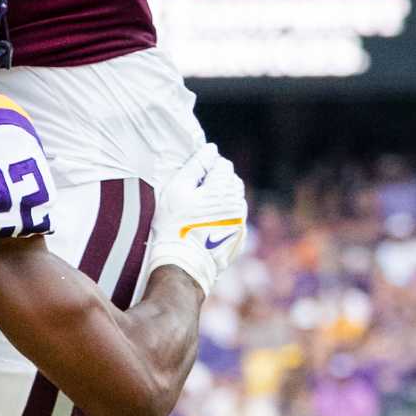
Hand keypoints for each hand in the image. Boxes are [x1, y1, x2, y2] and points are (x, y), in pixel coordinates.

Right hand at [149, 143, 247, 297]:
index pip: (222, 164)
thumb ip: (195, 166)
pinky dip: (224, 216)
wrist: (182, 266)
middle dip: (216, 182)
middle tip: (194, 195)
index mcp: (223, 188)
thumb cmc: (174, 226)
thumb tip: (210, 150)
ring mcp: (241, 221)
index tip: (192, 180)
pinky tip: (206, 226)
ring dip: (221, 199)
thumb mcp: (176, 190)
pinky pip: (235, 217)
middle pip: (232, 180)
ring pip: (235, 199)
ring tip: (200, 212)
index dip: (206, 168)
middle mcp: (237, 202)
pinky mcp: (240, 237)